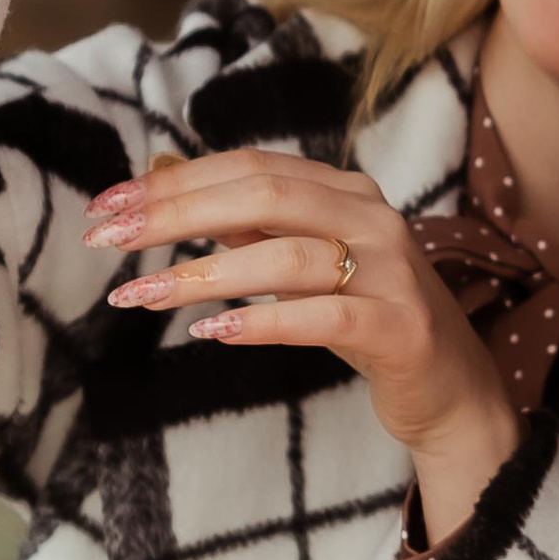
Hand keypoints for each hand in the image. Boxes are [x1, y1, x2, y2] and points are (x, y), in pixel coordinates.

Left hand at [85, 151, 520, 542]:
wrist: (452, 391)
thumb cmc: (367, 324)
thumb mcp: (305, 268)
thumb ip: (251, 229)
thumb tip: (165, 197)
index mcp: (346, 191)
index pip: (249, 168)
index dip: (174, 182)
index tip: (106, 207)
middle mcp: (373, 217)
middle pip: (263, 195)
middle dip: (175, 214)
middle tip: (107, 240)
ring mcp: (392, 270)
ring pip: (286, 255)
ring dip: (203, 274)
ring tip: (140, 296)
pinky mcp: (401, 327)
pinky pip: (324, 318)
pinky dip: (263, 321)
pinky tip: (212, 332)